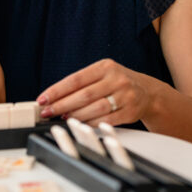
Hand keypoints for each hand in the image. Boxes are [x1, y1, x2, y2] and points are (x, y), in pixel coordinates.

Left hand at [36, 58, 153, 125]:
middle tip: (47, 112)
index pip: (75, 79)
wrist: (147, 92)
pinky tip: (81, 124)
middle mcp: (116, 79)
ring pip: (95, 108)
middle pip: (84, 95)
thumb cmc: (117, 83)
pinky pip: (107, 120)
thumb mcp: (103, 74)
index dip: (57, 90)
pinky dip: (91, 123)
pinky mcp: (131, 111)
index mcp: (105, 67)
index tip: (43, 99)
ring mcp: (125, 95)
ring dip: (75, 116)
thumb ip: (82, 83)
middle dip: (62, 105)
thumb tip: (54, 98)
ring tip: (63, 118)